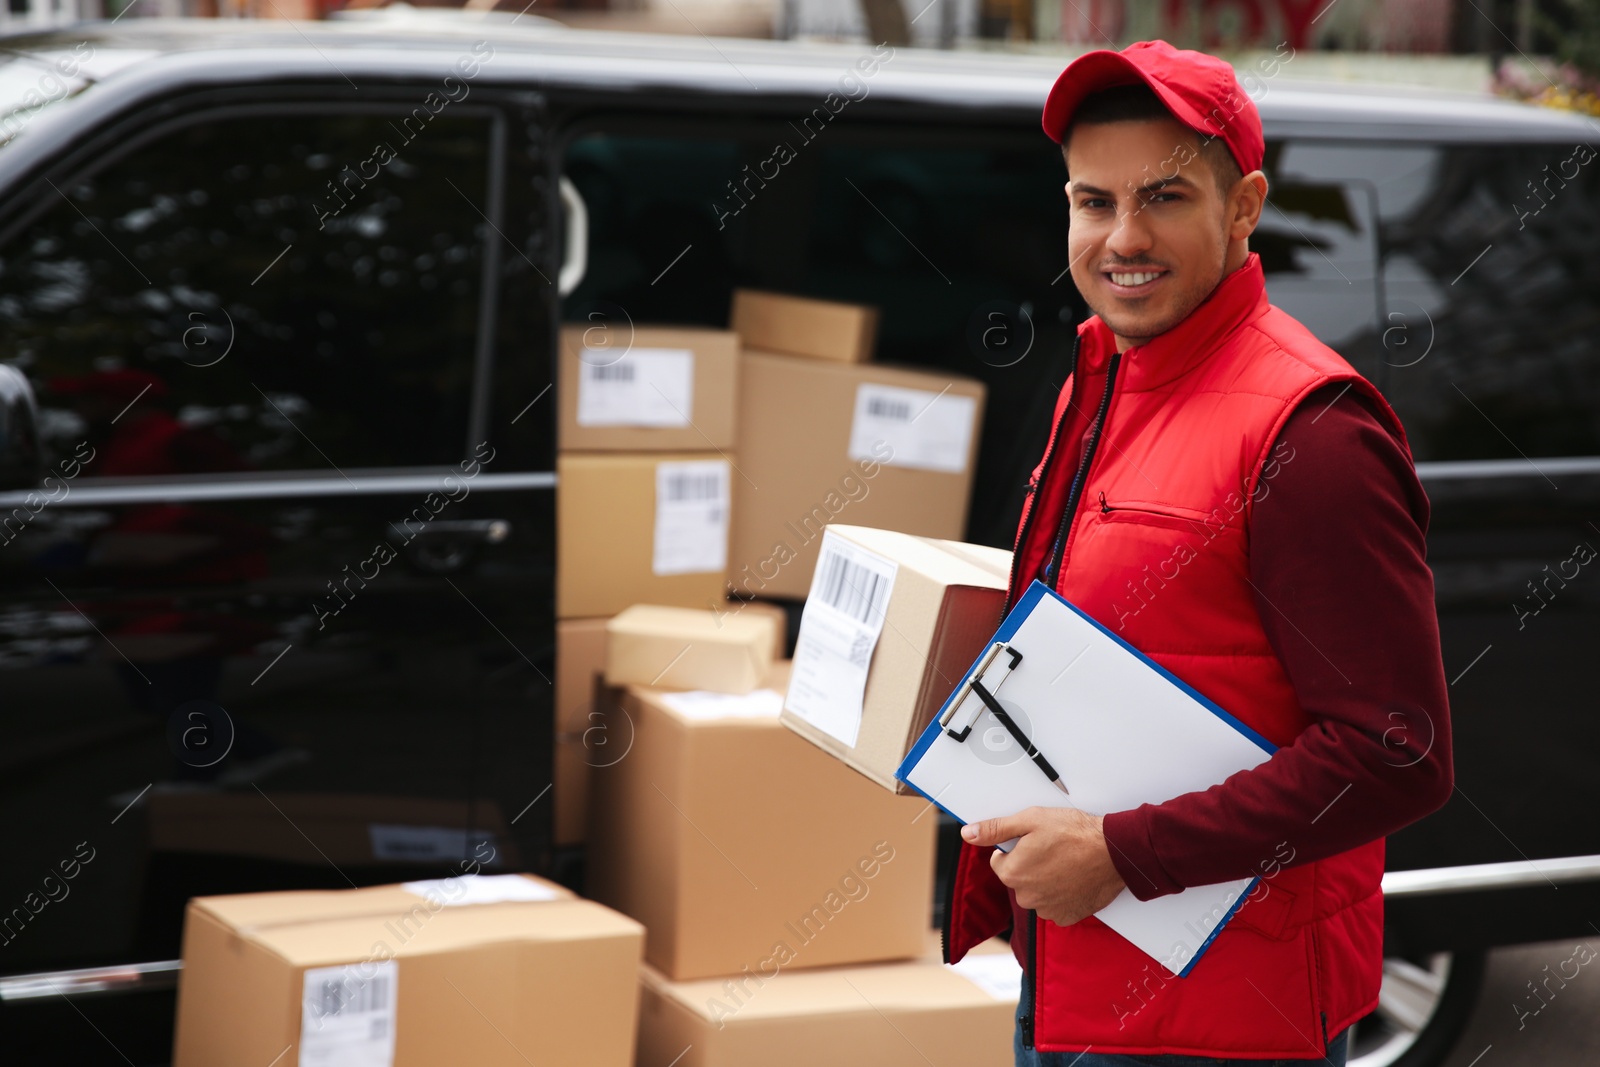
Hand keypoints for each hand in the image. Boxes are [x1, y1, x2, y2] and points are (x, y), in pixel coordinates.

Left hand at [961, 807, 1125, 925]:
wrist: (1114, 851)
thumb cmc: (1075, 833)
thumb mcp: (1030, 820)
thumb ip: (995, 829)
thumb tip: (968, 833)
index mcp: (1012, 873)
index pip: (1000, 861)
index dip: (1015, 848)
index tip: (1034, 841)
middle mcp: (1026, 897)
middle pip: (1018, 878)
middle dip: (1030, 865)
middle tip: (1052, 849)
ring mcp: (1048, 909)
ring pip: (1037, 892)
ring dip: (1046, 880)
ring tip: (1066, 862)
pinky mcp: (1067, 916)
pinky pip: (1056, 905)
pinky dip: (1062, 894)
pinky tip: (1073, 877)